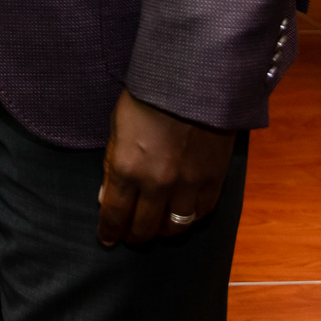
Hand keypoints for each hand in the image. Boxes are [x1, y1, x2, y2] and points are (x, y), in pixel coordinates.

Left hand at [96, 90, 236, 245]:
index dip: (109, 231)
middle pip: (144, 228)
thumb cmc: (147, 98)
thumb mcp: (116, 129)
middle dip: (133, 235)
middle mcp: (157, 184)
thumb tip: (106, 198)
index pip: (114, 214)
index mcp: (126, 169)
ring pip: (175, 227)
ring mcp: (188, 185)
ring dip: (162, 231)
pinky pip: (201, 214)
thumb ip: (111, 166)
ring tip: (155, 228)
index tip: (106, 239)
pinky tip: (181, 215)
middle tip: (129, 235)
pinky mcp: (214, 180)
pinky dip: (189, 219)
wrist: (193, 81)